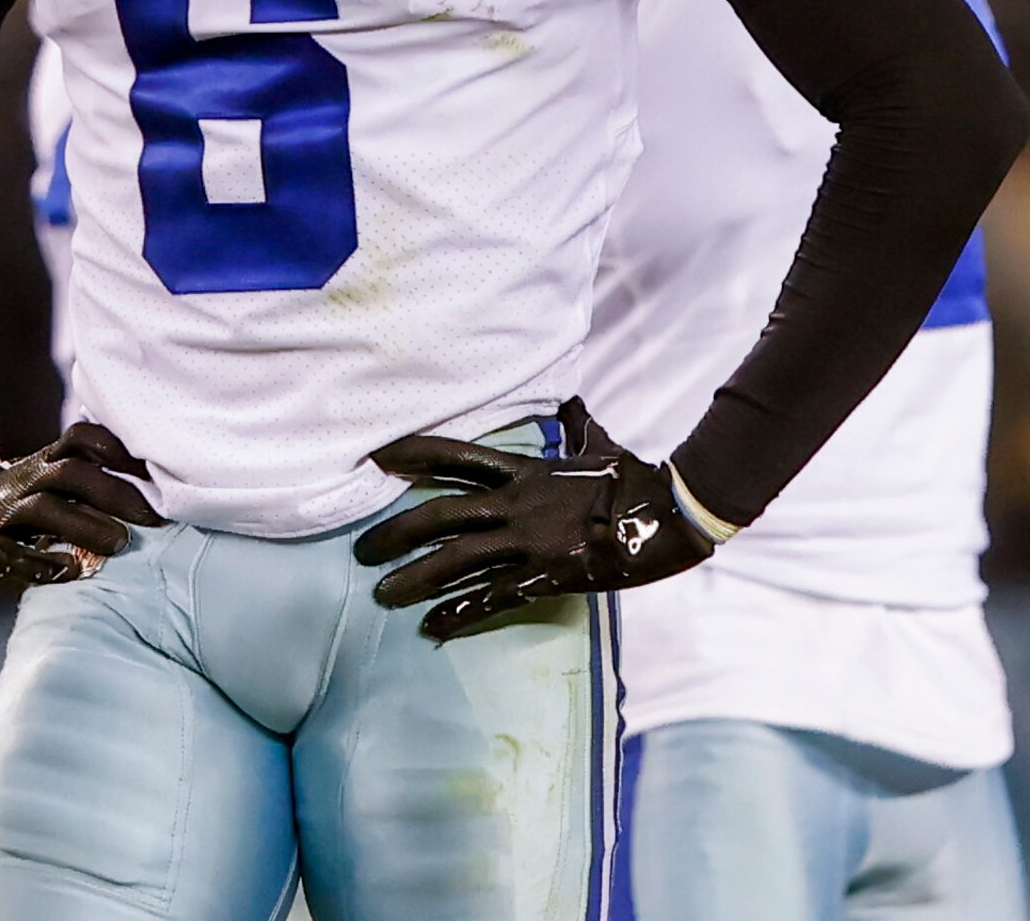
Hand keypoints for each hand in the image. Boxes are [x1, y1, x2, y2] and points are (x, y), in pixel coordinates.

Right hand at [0, 421, 164, 585]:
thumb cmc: (19, 502)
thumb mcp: (47, 480)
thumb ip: (86, 477)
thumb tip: (151, 486)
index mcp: (44, 462)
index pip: (82, 440)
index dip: (116, 448)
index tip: (154, 469)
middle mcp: (25, 479)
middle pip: (72, 474)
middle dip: (115, 493)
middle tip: (153, 519)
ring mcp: (4, 511)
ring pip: (45, 508)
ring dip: (86, 525)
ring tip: (121, 544)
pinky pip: (12, 552)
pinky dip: (42, 563)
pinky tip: (70, 571)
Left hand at [355, 399, 717, 640]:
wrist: (667, 514)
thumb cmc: (634, 478)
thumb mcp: (599, 444)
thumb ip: (578, 426)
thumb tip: (572, 403)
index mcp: (525, 471)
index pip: (457, 456)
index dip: (413, 454)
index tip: (377, 457)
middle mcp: (516, 505)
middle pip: (441, 514)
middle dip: (396, 532)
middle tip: (362, 551)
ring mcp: (527, 543)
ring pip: (456, 560)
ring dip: (414, 578)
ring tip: (381, 594)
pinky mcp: (543, 577)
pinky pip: (491, 597)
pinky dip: (459, 613)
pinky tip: (432, 626)